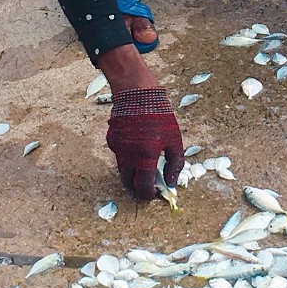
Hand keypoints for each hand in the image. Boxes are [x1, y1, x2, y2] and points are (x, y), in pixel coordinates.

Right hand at [106, 85, 184, 200]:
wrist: (137, 93)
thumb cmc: (160, 115)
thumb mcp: (175, 139)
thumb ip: (175, 164)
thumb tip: (171, 182)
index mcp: (145, 157)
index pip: (143, 187)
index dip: (149, 194)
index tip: (155, 193)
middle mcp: (128, 156)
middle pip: (129, 183)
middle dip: (138, 187)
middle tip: (149, 184)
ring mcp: (117, 149)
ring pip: (122, 170)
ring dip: (132, 173)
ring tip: (145, 165)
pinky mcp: (111, 141)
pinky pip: (119, 156)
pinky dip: (127, 158)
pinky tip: (137, 146)